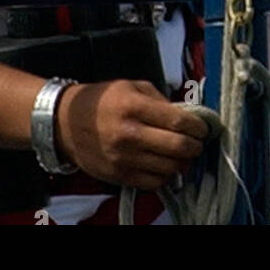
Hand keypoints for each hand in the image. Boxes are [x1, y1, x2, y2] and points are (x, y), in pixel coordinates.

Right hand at [55, 79, 208, 189]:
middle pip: (178, 148)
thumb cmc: (101, 100)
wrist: (65, 123)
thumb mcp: (131, 86)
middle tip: (197, 142)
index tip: (204, 127)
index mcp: (134, 107)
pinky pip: (154, 183)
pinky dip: (166, 176)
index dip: (198, 127)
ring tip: (183, 154)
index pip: (178, 122)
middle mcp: (130, 135)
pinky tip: (166, 165)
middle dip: (195, 146)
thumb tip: (186, 116)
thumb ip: (160, 100)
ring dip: (183, 163)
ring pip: (170, 169)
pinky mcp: (120, 177)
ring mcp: (125, 159)